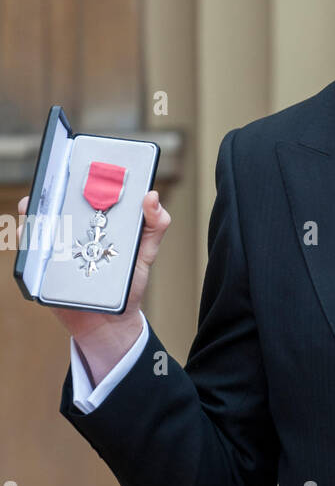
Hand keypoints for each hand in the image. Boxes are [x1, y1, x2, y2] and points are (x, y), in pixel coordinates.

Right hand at [17, 189, 170, 382]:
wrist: (111, 323)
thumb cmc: (128, 284)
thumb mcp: (146, 252)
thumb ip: (155, 226)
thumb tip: (152, 195)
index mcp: (96, 221)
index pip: (82, 191)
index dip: (77, 174)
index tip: (79, 162)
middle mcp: (73, 229)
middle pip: (54, 202)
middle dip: (52, 190)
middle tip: (57, 185)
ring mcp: (56, 246)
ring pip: (37, 221)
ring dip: (35, 212)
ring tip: (39, 208)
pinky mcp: (44, 267)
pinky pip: (29, 248)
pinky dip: (27, 238)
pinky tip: (32, 232)